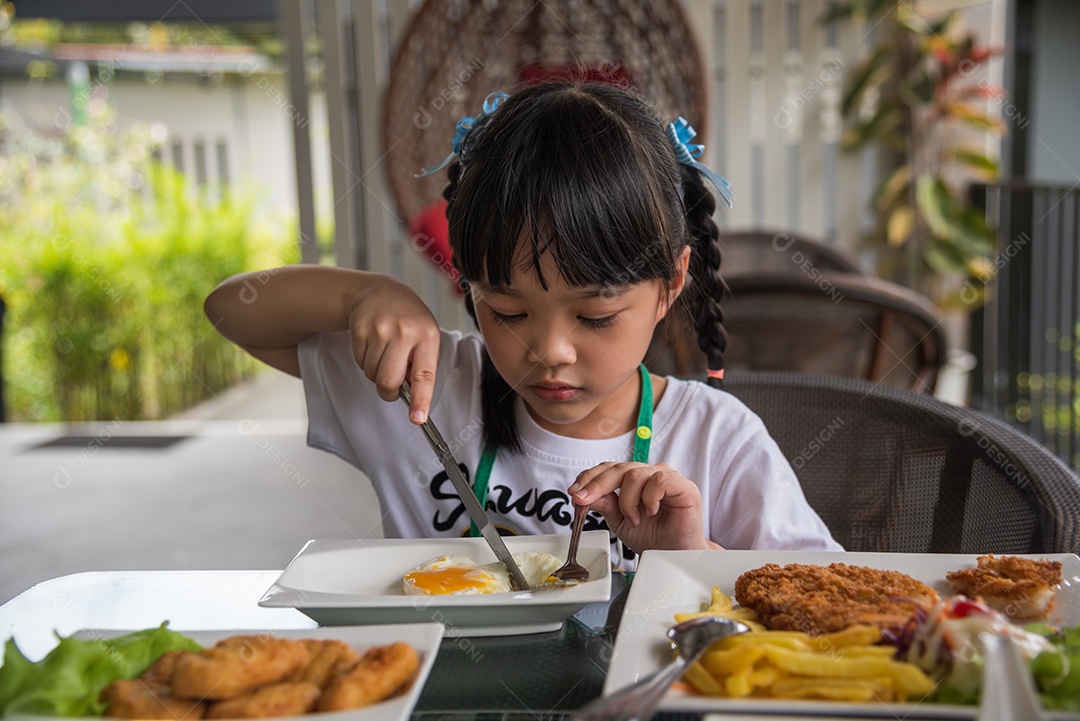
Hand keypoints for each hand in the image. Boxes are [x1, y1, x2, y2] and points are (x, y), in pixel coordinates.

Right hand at [347, 278, 439, 423]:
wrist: (379, 292)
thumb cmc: (408, 319)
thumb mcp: (425, 335)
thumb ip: (422, 364)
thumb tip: (411, 396)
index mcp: (427, 336)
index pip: (424, 375)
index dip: (420, 400)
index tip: (418, 418)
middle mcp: (404, 332)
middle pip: (389, 381)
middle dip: (388, 392)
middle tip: (392, 388)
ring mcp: (380, 330)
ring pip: (372, 374)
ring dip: (376, 373)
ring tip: (385, 353)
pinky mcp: (360, 330)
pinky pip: (360, 362)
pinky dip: (366, 361)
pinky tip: (373, 345)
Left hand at [567, 462, 719, 551]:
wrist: (675, 556)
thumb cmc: (653, 538)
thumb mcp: (619, 522)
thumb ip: (605, 505)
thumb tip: (583, 494)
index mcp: (633, 480)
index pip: (607, 469)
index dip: (589, 478)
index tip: (574, 493)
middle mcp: (649, 474)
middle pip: (617, 469)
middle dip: (596, 485)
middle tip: (583, 500)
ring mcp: (666, 477)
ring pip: (635, 474)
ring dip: (628, 501)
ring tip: (634, 520)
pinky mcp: (683, 485)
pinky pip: (659, 480)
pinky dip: (649, 497)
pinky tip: (651, 511)